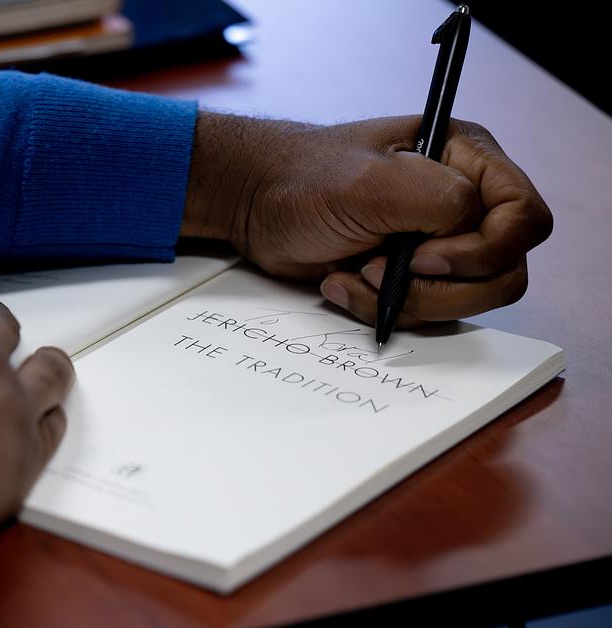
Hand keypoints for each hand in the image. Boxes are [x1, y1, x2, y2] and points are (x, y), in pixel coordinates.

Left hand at [181, 113, 552, 326]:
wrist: (254, 203)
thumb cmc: (303, 179)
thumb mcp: (371, 181)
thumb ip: (439, 198)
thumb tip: (468, 233)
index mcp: (470, 161)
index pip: (524, 220)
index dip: (482, 251)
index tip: (421, 258)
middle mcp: (464, 202)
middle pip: (503, 273)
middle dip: (439, 288)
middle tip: (379, 269)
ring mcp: (439, 244)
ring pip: (465, 302)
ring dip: (405, 303)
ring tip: (355, 275)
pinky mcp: (410, 277)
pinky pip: (424, 314)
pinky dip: (381, 311)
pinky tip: (343, 283)